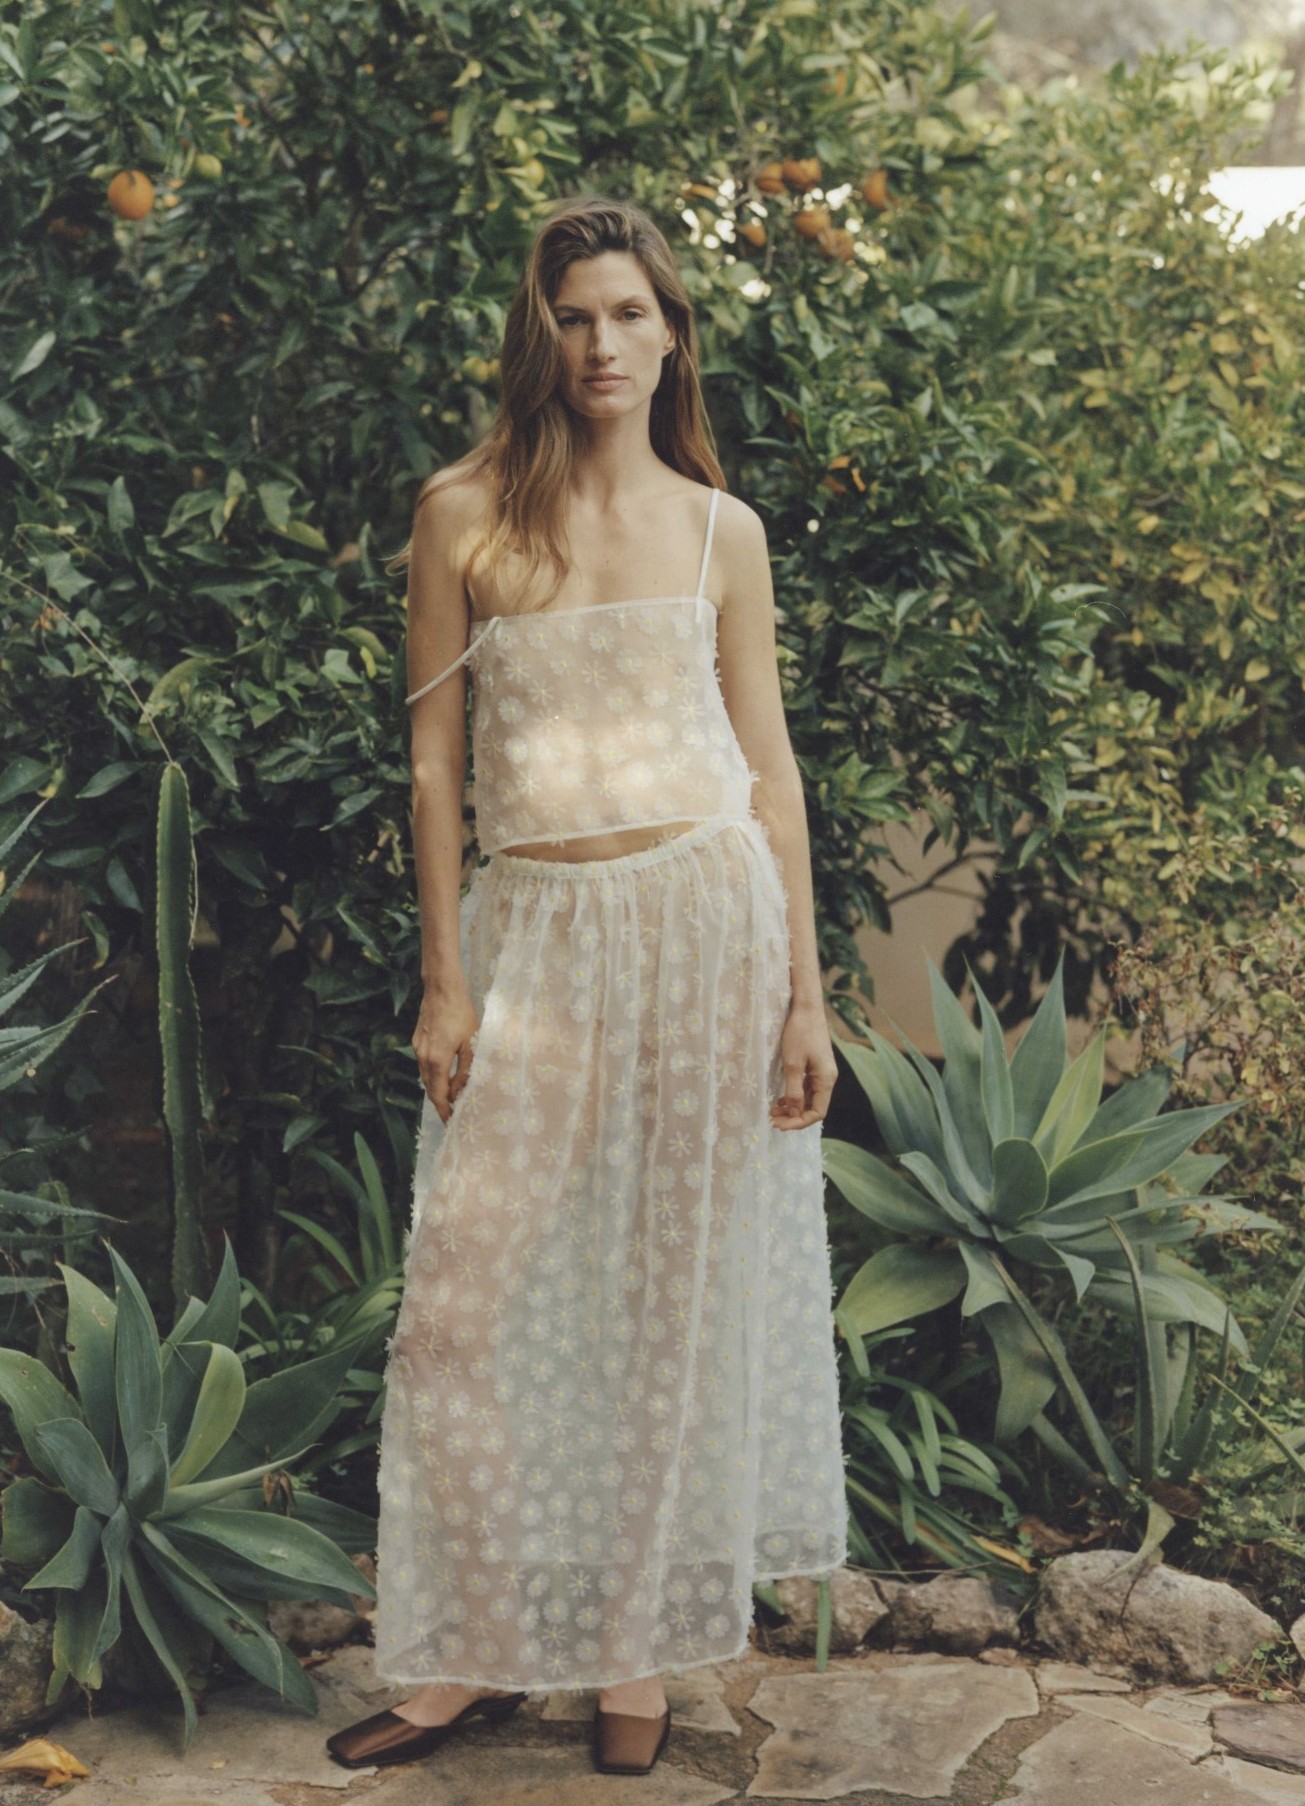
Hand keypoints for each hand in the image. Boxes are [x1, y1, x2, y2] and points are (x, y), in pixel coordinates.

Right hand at [413, 979, 478, 1122]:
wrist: (441, 988)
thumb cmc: (462, 1014)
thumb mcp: (472, 1043)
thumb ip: (466, 1070)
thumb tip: (460, 1092)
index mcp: (437, 1060)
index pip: (438, 1095)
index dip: (444, 1111)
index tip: (451, 1122)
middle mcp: (423, 1057)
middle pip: (430, 1088)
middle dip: (440, 1103)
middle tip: (452, 1114)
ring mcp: (417, 1048)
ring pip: (426, 1076)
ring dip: (436, 1088)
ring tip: (450, 1097)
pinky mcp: (417, 1040)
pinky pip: (424, 1064)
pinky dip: (433, 1074)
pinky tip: (444, 1074)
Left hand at [771, 999, 836, 1130]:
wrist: (806, 1007)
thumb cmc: (799, 1033)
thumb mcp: (792, 1064)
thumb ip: (794, 1091)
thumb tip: (794, 1113)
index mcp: (826, 1079)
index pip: (817, 1113)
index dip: (799, 1122)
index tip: (780, 1125)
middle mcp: (828, 1078)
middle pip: (814, 1107)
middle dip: (794, 1116)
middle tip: (773, 1120)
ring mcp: (822, 1071)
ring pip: (809, 1098)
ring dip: (793, 1107)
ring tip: (773, 1111)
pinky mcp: (816, 1064)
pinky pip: (807, 1087)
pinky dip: (795, 1095)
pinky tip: (780, 1098)